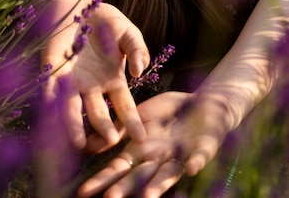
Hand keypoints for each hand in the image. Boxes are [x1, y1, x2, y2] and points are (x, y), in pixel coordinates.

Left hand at [43, 1, 149, 148]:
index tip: (142, 138)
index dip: (132, 122)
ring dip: (75, 128)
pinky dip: (51, 102)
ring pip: (72, 111)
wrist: (79, 4)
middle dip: (104, 130)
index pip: (123, 107)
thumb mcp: (129, 33)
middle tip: (111, 140)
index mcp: (113, 81)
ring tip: (80, 143)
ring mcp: (71, 82)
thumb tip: (140, 72)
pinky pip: (50, 89)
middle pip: (98, 115)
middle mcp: (92, 87)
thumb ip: (138, 50)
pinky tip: (52, 115)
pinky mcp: (52, 71)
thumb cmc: (107, 22)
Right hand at [78, 90, 230, 197]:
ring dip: (158, 187)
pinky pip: (200, 157)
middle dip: (126, 189)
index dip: (103, 180)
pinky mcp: (204, 149)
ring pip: (168, 175)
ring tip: (148, 197)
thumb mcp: (141, 114)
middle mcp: (159, 159)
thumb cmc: (171, 110)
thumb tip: (88, 141)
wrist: (205, 101)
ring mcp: (182, 156)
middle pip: (140, 177)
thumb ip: (120, 127)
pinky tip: (191, 168)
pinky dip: (196, 162)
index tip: (83, 192)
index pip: (119, 169)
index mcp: (142, 150)